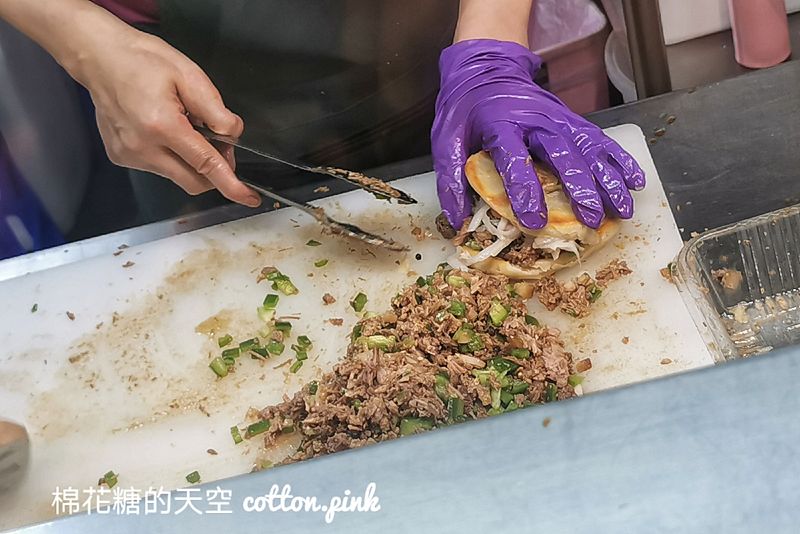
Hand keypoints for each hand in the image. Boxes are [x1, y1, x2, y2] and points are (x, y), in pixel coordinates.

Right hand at [79, 28, 260, 206]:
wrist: (99, 57)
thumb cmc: (142, 60)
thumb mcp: (189, 75)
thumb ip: (216, 111)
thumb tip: (233, 134)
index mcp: (162, 125)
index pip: (206, 165)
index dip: (231, 184)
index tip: (249, 198)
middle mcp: (142, 147)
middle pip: (194, 181)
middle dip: (214, 170)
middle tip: (217, 141)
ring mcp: (129, 156)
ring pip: (178, 176)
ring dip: (191, 160)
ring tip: (183, 126)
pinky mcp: (121, 158)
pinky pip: (159, 168)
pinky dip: (172, 156)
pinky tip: (162, 129)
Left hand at [432, 39, 644, 229]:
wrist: (486, 67)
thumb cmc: (465, 108)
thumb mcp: (446, 137)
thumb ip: (450, 178)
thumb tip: (457, 219)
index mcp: (501, 124)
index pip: (514, 159)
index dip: (524, 190)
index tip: (532, 219)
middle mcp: (536, 121)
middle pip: (563, 154)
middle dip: (580, 188)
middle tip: (590, 219)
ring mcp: (558, 119)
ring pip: (590, 149)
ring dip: (609, 179)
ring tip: (623, 209)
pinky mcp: (572, 120)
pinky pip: (600, 140)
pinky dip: (619, 159)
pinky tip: (635, 180)